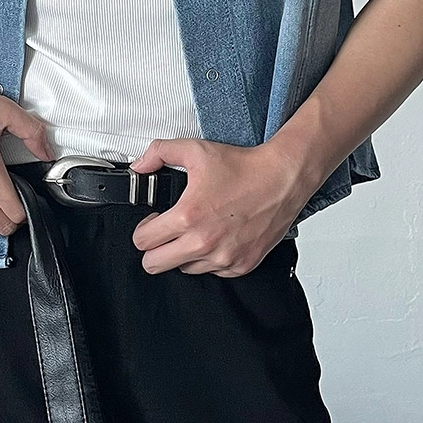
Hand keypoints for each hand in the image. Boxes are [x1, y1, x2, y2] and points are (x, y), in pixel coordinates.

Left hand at [127, 138, 317, 275]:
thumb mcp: (195, 150)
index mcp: (188, 217)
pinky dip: (209, 259)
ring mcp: (223, 258)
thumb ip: (159, 152)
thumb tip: (140, 166)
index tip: (154, 222)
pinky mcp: (241, 266)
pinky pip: (212, 273)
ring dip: (183, 254)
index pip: (142, 242)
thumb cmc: (244, 168)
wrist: (283, 179)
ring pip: (183, 270)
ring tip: (196, 231)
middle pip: (154, 265)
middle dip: (155, 248)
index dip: (143, 229)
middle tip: (166, 232)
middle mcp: (204, 243)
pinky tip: (217, 237)